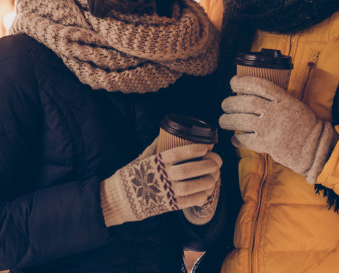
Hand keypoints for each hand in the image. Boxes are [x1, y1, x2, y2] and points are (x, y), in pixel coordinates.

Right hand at [101, 141, 221, 226]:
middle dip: (207, 164)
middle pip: (189, 170)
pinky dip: (201, 195)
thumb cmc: (131, 175)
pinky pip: (189, 201)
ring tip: (215, 175)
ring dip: (207, 180)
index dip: (194, 149)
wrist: (120, 199)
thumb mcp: (141, 158)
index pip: (178, 153)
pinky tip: (207, 190)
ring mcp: (165, 192)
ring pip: (192, 186)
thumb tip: (164, 133)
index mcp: (155, 162)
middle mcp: (161, 176)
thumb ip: (154, 147)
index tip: (206, 147)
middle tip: (217, 160)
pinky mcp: (169, 205)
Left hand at [219, 75, 337, 183]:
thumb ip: (276, 99)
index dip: (243, 82)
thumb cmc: (304, 125)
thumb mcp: (293, 104)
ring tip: (223, 120)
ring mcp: (270, 128)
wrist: (315, 147)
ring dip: (228, 120)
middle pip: (247, 103)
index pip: (259, 85)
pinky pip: (246, 140)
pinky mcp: (268, 144)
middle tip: (224, 104)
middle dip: (231, 102)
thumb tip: (251, 95)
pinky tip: (234, 138)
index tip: (233, 82)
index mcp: (283, 99)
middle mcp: (275, 112)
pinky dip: (237, 139)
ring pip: (242, 120)